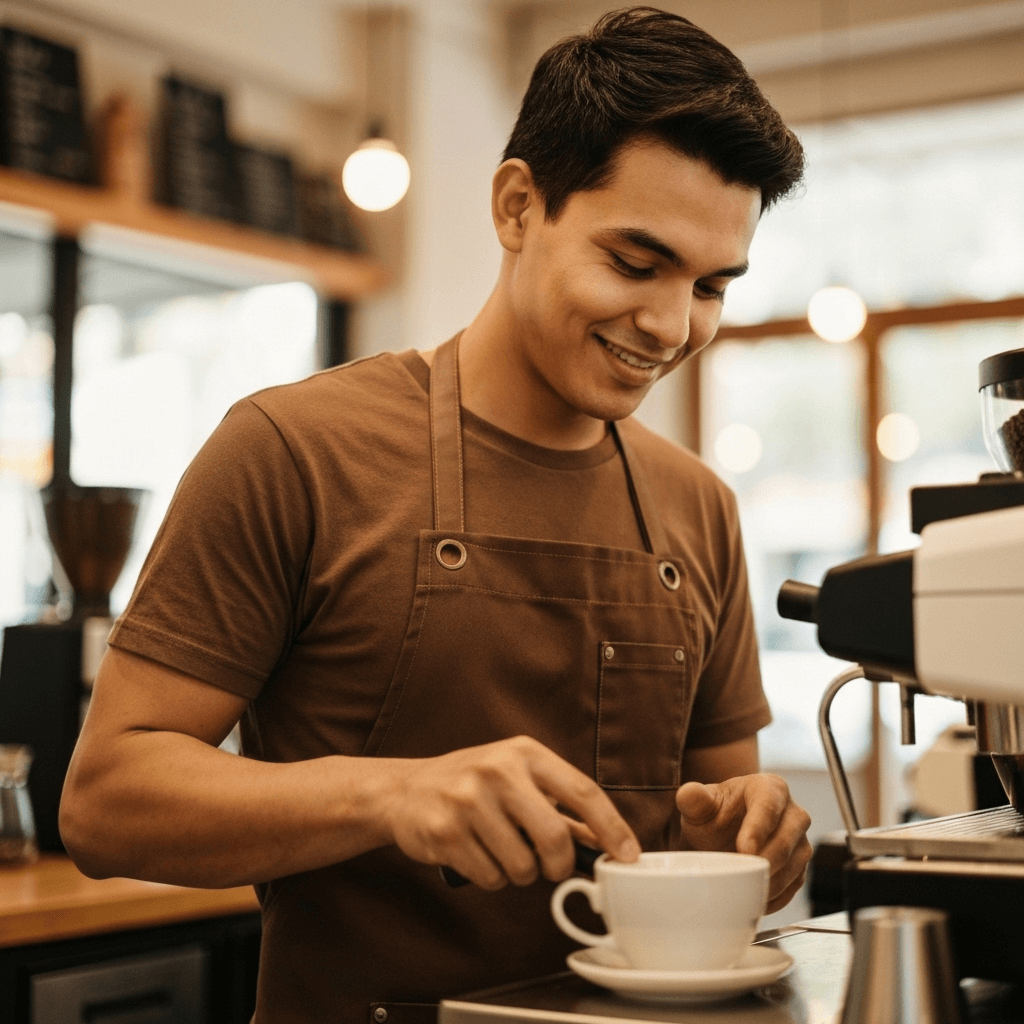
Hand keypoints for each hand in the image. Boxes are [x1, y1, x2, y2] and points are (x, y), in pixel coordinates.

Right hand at [381, 735, 640, 890]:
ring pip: (522, 866)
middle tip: (549, 866)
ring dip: (517, 872)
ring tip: (499, 849)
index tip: (628, 855)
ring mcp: (468, 800)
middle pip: (555, 838)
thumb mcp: (517, 779)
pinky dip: (490, 877)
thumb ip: (561, 808)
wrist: (404, 790)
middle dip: (558, 864)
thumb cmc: (473, 785)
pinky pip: (490, 878)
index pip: (582, 791)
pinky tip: (475, 854)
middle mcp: (497, 771)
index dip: (612, 827)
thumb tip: (607, 842)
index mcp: (524, 753)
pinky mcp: (444, 831)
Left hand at [675, 773, 810, 913]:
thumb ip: (693, 799)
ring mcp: (800, 841)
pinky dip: (776, 896)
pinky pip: (794, 884)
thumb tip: (688, 794)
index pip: (768, 807)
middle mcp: (793, 812)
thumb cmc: (714, 815)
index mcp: (770, 788)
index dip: (757, 830)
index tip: (744, 851)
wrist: (721, 835)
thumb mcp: (699, 806)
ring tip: (746, 890)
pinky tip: (756, 900)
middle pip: (786, 838)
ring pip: (794, 864)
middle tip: (743, 875)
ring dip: (772, 882)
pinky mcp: (800, 866)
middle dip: (766, 860)